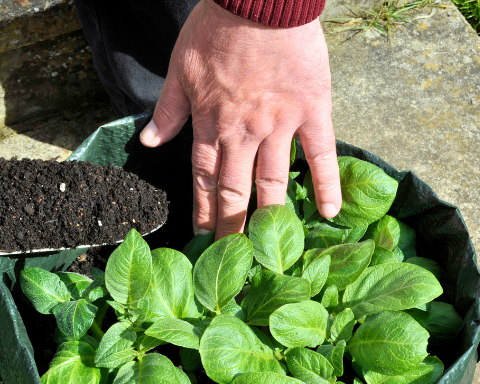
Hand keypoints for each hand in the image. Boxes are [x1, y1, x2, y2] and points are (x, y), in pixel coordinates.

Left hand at [140, 0, 341, 238]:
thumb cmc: (216, 28)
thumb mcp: (180, 67)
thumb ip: (168, 109)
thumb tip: (151, 143)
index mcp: (210, 124)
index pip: (204, 180)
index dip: (203, 211)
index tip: (202, 239)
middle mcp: (243, 132)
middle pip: (235, 190)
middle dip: (231, 227)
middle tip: (234, 260)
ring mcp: (280, 124)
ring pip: (273, 180)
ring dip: (270, 216)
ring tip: (270, 248)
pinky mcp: (312, 110)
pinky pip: (320, 153)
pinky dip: (325, 184)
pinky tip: (328, 214)